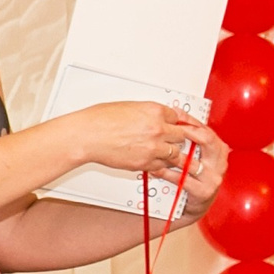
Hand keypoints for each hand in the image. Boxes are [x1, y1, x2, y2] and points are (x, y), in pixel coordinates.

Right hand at [59, 100, 210, 182]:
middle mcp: (158, 128)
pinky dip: (163, 166)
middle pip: (182, 136)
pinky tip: (162, 165)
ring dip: (176, 156)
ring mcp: (154, 147)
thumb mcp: (128, 107)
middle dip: (181, 140)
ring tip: (179, 159)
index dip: (181, 123)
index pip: (179, 117)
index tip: (186, 127)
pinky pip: (162, 166)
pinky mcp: (146, 162)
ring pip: (176, 154)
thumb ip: (146, 113)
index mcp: (154, 110)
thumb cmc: (100, 119)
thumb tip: (154, 116)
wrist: (87, 135)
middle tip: (183, 144)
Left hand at [163, 115, 229, 218]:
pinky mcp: (203, 191)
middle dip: (187, 132)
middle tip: (170, 128)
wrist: (194, 204)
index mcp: (219, 151)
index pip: (207, 130)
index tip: (176, 112)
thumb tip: (175, 115)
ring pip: (191, 161)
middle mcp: (219, 163)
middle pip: (207, 140)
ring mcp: (213, 178)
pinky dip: (167, 173)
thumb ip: (190, 140)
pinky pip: (182, 179)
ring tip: (158, 148)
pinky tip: (156, 169)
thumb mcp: (197, 156)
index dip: (191, 120)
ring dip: (172, 155)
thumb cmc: (194, 177)